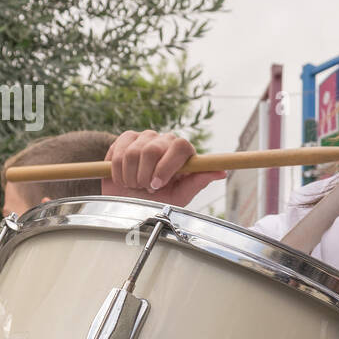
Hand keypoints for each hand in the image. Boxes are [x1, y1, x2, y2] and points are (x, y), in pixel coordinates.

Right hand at [101, 130, 224, 207]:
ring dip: (132, 176)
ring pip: (133, 152)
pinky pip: (118, 150)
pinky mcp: (126, 138)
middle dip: (146, 175)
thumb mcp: (179, 196)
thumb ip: (197, 182)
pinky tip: (123, 177)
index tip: (158, 184)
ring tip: (136, 184)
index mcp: (183, 153)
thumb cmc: (157, 200)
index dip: (167, 166)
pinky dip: (118, 170)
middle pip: (153, 150)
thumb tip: (221, 172)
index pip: (181, 146)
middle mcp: (165, 141)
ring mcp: (145, 137)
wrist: (130, 201)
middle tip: (146, 189)